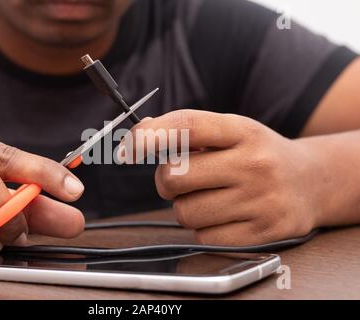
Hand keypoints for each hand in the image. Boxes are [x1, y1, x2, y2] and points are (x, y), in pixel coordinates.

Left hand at [122, 110, 327, 245]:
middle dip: (166, 180)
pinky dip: (204, 228)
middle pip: (175, 177)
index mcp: (242, 131)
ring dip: (186, 206)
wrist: (309, 183)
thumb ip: (187, 131)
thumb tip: (139, 136)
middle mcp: (254, 164)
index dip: (151, 136)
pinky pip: (203, 237)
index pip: (188, 126)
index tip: (128, 148)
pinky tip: (224, 215)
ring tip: (210, 196)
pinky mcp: (262, 233)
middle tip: (182, 179)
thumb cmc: (257, 154)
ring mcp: (260, 201)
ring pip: (185, 212)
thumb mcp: (231, 131)